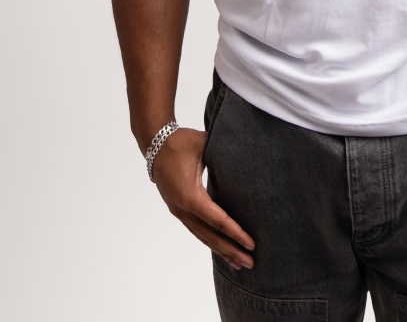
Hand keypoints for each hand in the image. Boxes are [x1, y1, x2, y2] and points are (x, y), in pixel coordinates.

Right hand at [151, 127, 254, 269]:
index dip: (236, 233)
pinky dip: (210, 241)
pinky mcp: (178, 209)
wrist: (156, 144)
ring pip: (202, 236)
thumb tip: (248, 159)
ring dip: (221, 250)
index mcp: (190, 196)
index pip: (218, 220)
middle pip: (210, 236)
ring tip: (238, 263)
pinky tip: (220, 248)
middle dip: (231, 250)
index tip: (251, 244)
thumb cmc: (182, 142)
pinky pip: (196, 229)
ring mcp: (178, 211)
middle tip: (250, 263)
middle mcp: (182, 208)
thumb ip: (225, 156)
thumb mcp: (205, 146)